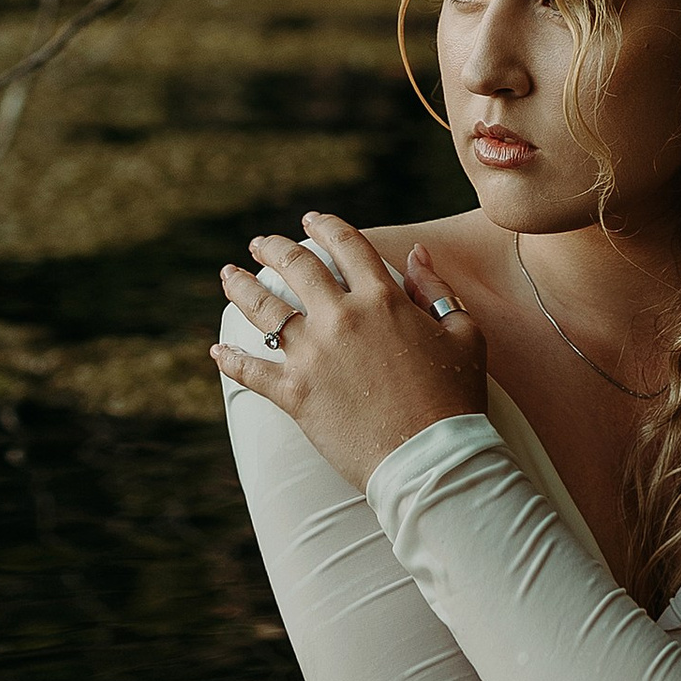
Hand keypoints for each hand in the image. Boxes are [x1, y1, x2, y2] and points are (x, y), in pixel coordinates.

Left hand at [216, 213, 487, 489]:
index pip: (347, 245)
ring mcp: (312, 356)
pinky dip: (230, 360)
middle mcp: (341, 318)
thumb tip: (415, 252)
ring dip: (241, 287)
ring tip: (229, 274)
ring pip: (264, 308)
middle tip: (260, 244)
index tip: (311, 220)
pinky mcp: (294, 394)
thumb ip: (435, 288)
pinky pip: (250, 372)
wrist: (430, 460)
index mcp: (382, 299)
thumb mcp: (463, 334)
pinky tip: (217, 351)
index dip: (326, 226)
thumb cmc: (454, 399)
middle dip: (274, 249)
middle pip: (297, 267)